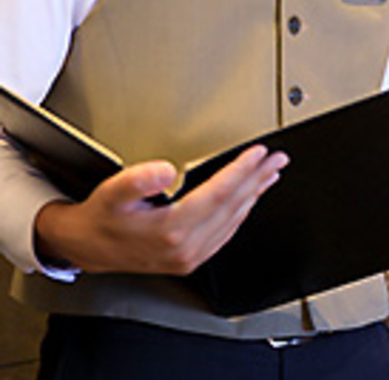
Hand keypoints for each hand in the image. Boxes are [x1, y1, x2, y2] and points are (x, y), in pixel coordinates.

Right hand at [34, 145, 287, 274]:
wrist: (88, 248)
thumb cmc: (102, 218)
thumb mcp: (112, 192)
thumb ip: (138, 179)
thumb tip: (166, 170)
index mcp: (171, 230)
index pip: (219, 194)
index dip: (241, 170)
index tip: (259, 153)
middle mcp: (186, 246)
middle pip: (233, 206)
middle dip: (258, 178)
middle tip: (277, 158)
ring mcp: (191, 256)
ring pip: (234, 219)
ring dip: (255, 194)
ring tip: (270, 174)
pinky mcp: (192, 259)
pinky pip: (226, 232)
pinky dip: (242, 211)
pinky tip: (250, 199)